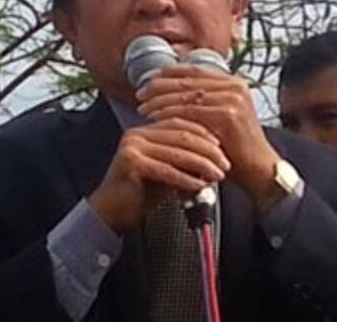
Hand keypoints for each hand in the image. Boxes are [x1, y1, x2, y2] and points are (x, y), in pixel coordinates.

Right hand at [89, 117, 229, 232]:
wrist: (111, 212)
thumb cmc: (139, 193)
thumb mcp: (167, 171)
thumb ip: (185, 160)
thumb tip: (214, 157)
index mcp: (145, 130)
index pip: (180, 123)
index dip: (204, 134)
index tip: (222, 146)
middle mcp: (137, 134)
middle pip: (181, 135)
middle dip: (208, 150)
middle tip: (225, 163)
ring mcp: (132, 147)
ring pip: (176, 152)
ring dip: (202, 164)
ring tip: (217, 175)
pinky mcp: (130, 163)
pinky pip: (166, 170)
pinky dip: (186, 178)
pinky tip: (199, 185)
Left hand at [136, 65, 282, 211]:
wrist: (258, 169)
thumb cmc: (236, 148)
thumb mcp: (222, 116)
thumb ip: (205, 101)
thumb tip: (171, 91)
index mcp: (234, 82)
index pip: (195, 70)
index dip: (169, 73)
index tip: (150, 78)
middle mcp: (235, 86)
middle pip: (188, 80)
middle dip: (160, 86)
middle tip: (140, 93)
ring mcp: (232, 99)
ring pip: (186, 95)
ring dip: (160, 100)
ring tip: (143, 107)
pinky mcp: (227, 115)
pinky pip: (189, 112)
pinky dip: (169, 114)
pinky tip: (155, 118)